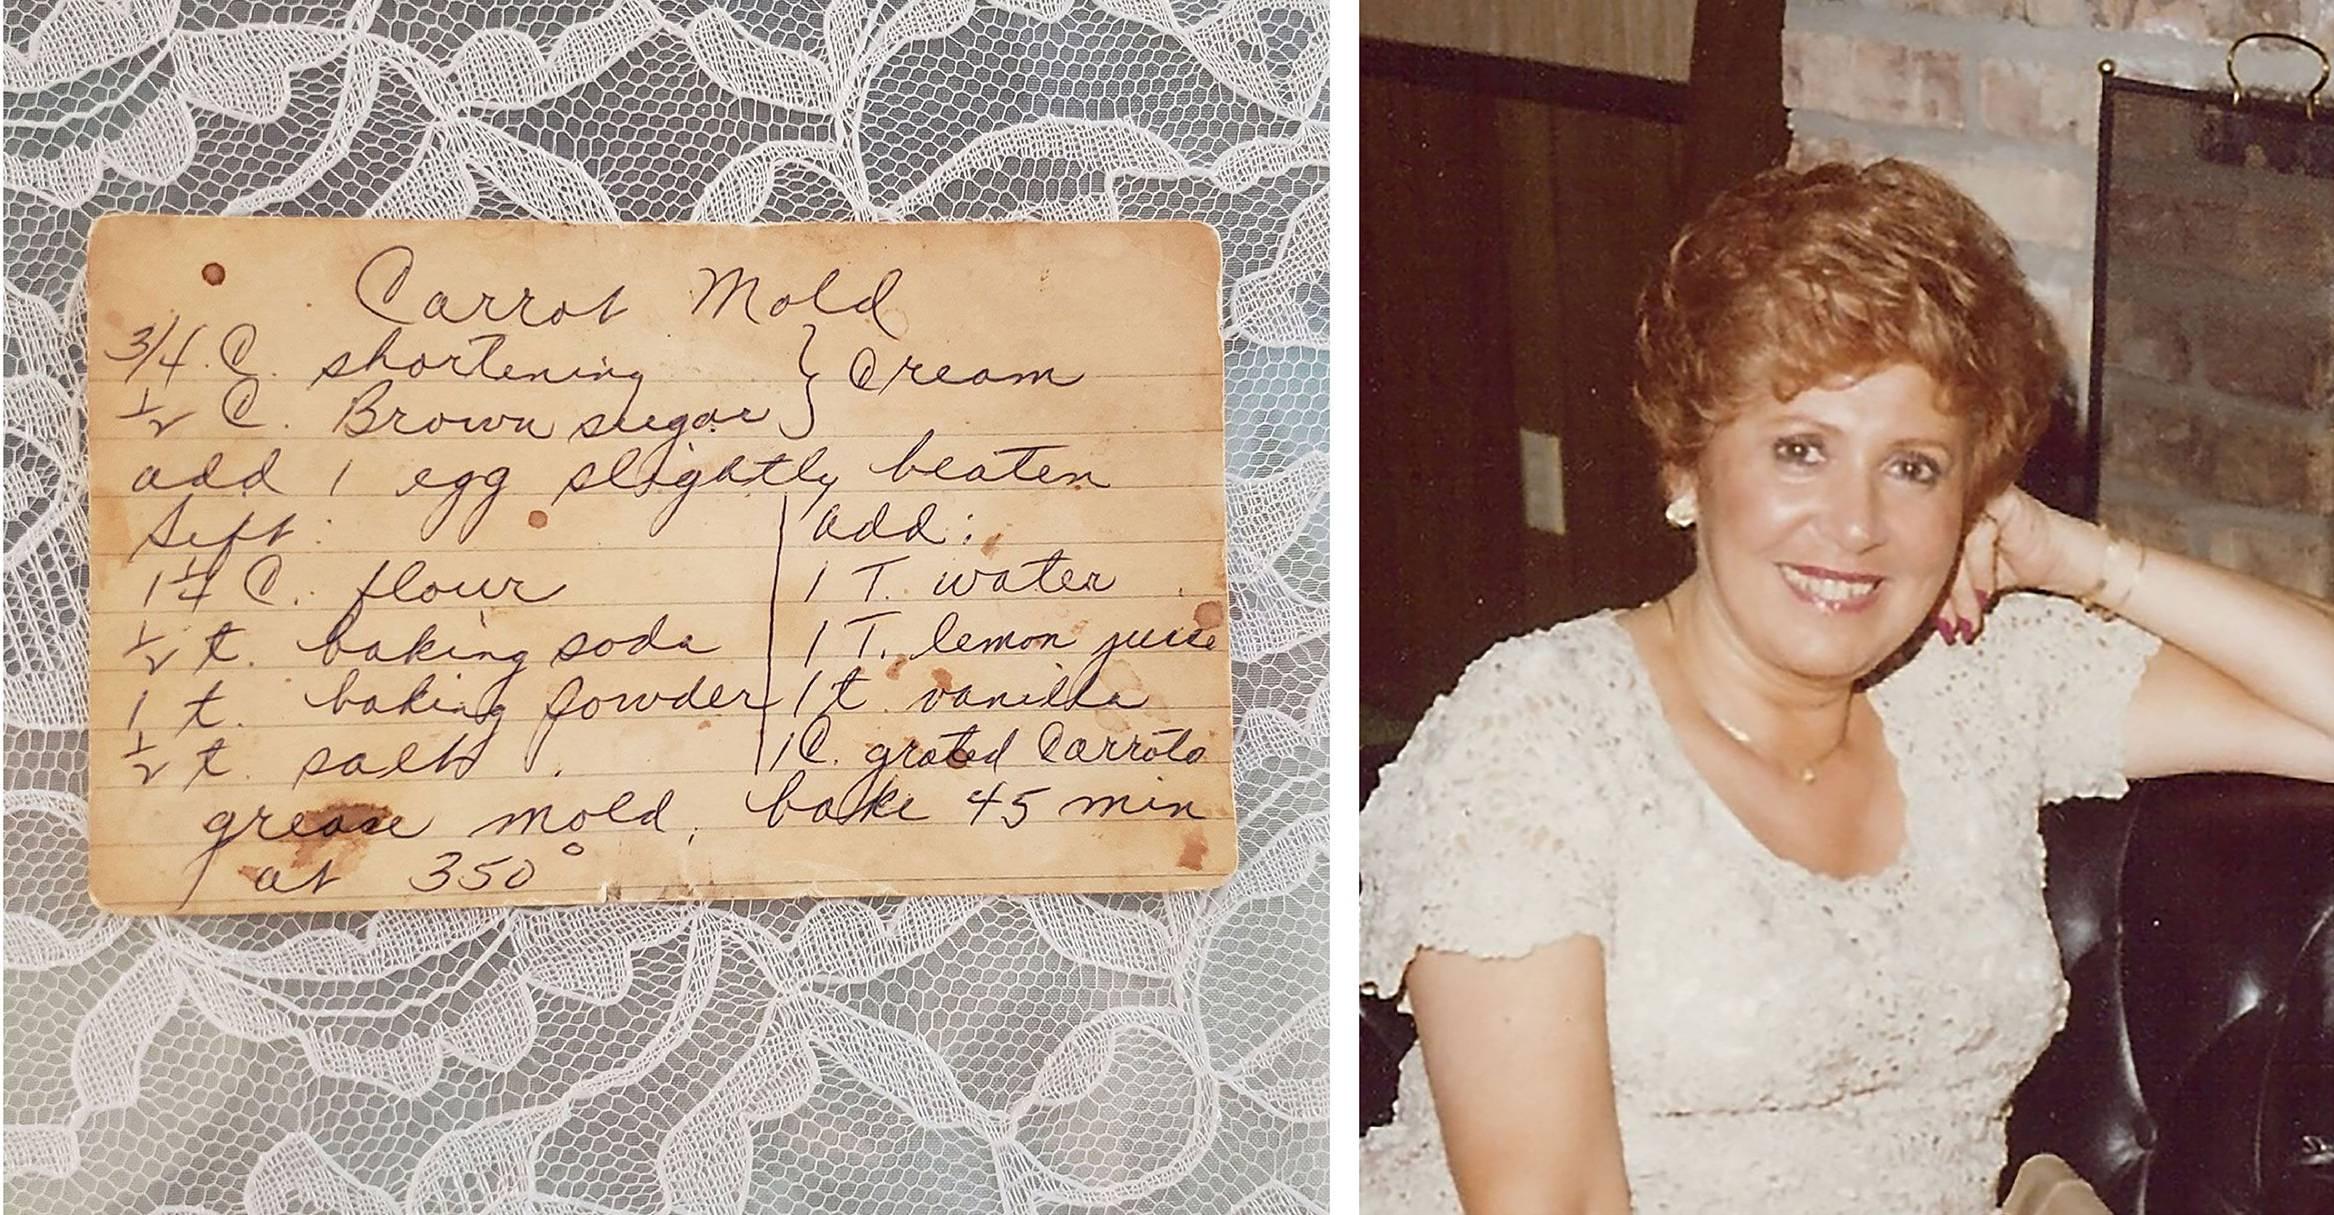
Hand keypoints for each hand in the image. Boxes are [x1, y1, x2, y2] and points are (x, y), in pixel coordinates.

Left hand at [1936, 487, 2102, 643]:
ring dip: (1959, 589)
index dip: (1925, 593)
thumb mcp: (1974, 586)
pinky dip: (1979, 568)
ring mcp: (1981, 497)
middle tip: (1951, 628)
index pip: (1922, 555)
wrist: (2077, 564)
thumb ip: (1944, 591)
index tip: (1933, 626)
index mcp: (1947, 521)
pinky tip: (1987, 594)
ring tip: (1971, 618)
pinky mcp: (2003, 498)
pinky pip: (1978, 532)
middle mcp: (1961, 505)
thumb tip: (1907, 616)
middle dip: (1940, 595)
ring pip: (1952, 544)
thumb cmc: (2026, 569)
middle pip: (1932, 549)